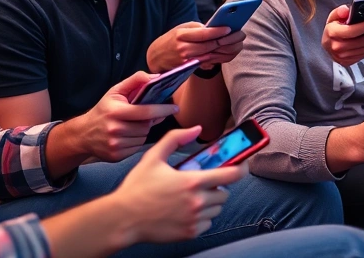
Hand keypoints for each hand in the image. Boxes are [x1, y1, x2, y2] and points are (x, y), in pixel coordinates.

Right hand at [65, 71, 179, 161]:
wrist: (83, 134)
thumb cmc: (104, 109)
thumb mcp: (116, 91)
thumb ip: (136, 80)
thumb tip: (156, 77)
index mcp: (115, 111)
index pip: (147, 111)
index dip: (163, 109)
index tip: (175, 108)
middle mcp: (115, 129)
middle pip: (146, 126)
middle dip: (150, 120)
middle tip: (145, 116)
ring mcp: (115, 144)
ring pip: (143, 137)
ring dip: (144, 131)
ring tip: (133, 125)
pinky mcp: (116, 155)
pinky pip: (137, 147)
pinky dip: (137, 141)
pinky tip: (129, 135)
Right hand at [111, 126, 246, 244]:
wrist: (122, 218)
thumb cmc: (137, 188)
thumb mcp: (153, 157)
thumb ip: (175, 138)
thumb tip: (196, 128)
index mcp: (193, 181)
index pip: (232, 175)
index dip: (241, 168)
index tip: (241, 165)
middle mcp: (198, 201)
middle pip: (225, 193)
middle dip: (217, 187)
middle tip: (202, 184)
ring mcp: (195, 219)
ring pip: (217, 209)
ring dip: (210, 202)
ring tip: (191, 197)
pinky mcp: (190, 233)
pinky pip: (207, 223)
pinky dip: (202, 218)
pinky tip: (185, 212)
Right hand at [148, 22, 245, 71]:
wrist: (157, 56)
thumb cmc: (173, 38)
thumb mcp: (182, 28)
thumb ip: (198, 28)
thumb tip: (218, 27)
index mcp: (181, 35)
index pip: (203, 34)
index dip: (217, 31)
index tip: (229, 27)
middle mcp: (185, 49)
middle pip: (211, 46)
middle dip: (228, 40)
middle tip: (241, 34)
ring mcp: (189, 60)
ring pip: (214, 55)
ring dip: (229, 49)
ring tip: (240, 41)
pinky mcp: (193, 67)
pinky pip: (212, 62)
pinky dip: (223, 56)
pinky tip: (232, 50)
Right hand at [322, 5, 363, 65]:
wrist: (328, 44)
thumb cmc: (334, 26)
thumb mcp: (333, 16)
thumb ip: (340, 11)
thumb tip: (348, 10)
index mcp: (332, 34)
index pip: (351, 31)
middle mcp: (337, 48)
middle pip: (363, 42)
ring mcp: (343, 57)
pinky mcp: (349, 62)